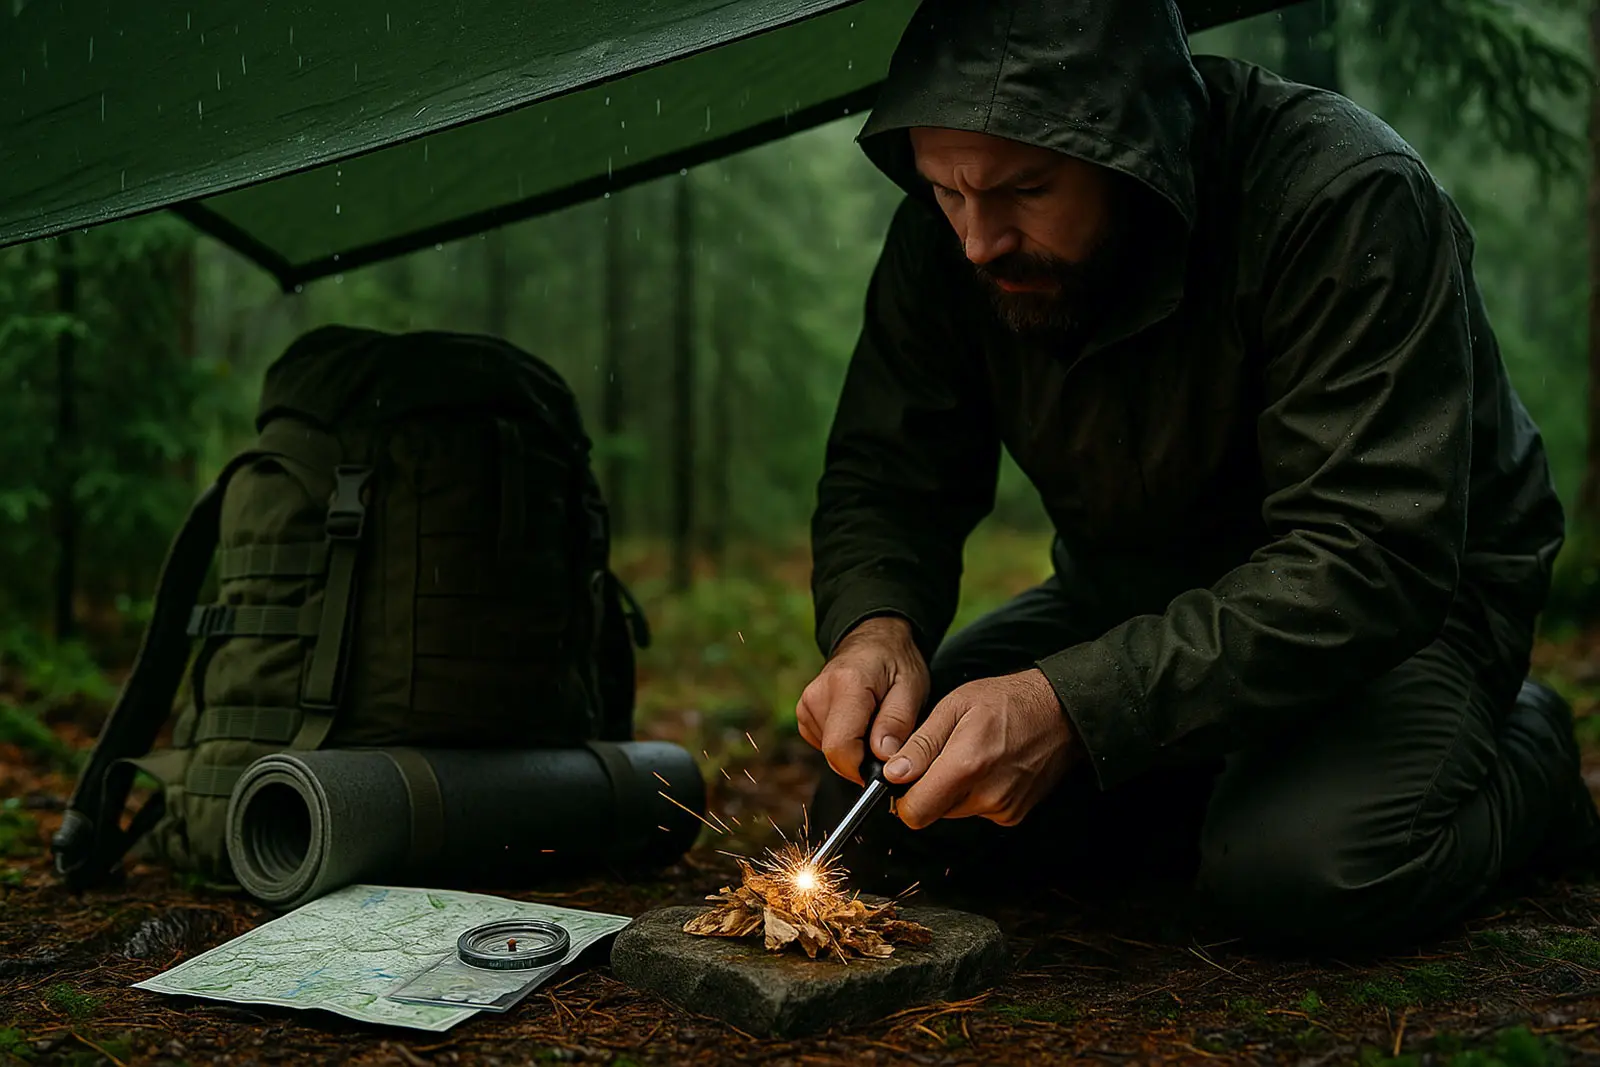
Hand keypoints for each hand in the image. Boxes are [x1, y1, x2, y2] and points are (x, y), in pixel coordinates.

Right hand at [795, 616, 928, 785]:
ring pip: (830, 752)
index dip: (864, 768)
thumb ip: (897, 722)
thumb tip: (882, 758)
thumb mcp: (911, 688)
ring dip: (855, 750)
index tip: (886, 764)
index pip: (841, 747)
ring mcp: (806, 705)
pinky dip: (845, 742)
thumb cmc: (896, 663)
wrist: (873, 641)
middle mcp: (817, 695)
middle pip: (835, 754)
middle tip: (886, 737)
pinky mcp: (804, 713)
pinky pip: (825, 744)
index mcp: (846, 686)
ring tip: (874, 723)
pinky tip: (859, 722)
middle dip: (863, 759)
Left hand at [884, 669, 1076, 827]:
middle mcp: (986, 796)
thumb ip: (921, 744)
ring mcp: (1003, 809)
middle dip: (928, 788)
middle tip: (944, 754)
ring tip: (970, 755)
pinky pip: (976, 810)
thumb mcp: (955, 706)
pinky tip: (989, 766)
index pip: (914, 812)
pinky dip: (974, 793)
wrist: (1061, 714)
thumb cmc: (1008, 701)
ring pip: (953, 811)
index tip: (905, 776)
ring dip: (951, 789)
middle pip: (932, 812)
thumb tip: (893, 774)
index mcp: (967, 765)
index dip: (902, 796)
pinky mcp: (1014, 815)